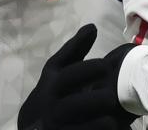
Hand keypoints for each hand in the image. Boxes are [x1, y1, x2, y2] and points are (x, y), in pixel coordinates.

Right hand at [18, 24, 137, 129]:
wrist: (34, 126)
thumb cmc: (53, 93)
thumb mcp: (58, 71)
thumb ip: (74, 51)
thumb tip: (92, 27)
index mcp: (51, 82)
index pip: (67, 74)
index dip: (87, 69)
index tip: (106, 66)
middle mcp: (49, 104)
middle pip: (71, 100)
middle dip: (94, 98)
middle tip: (111, 97)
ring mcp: (53, 124)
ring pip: (76, 124)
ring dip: (98, 122)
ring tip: (113, 121)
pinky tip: (109, 128)